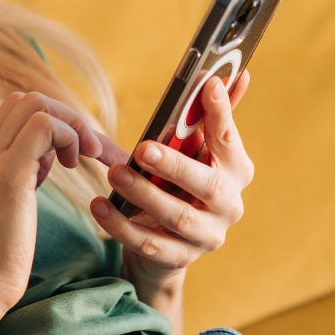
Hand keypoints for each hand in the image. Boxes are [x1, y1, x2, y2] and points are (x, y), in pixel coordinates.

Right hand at [0, 91, 128, 320]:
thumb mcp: (9, 201)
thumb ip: (22, 172)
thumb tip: (47, 155)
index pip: (17, 110)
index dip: (55, 123)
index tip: (75, 155)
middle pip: (29, 100)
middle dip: (70, 119)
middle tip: (91, 153)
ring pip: (38, 105)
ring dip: (73, 126)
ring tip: (86, 158)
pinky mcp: (9, 172)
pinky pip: (47, 126)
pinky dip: (71, 137)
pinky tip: (75, 166)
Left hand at [90, 71, 253, 300]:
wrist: (168, 246)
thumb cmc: (179, 185)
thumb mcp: (192, 152)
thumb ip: (207, 118)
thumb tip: (228, 75)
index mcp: (236, 171)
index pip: (229, 140)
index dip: (221, 114)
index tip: (207, 85)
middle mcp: (229, 205)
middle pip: (207, 185)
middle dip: (174, 166)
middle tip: (141, 149)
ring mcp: (207, 236)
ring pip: (177, 217)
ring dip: (143, 195)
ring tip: (114, 174)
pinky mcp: (180, 259)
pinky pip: (149, 243)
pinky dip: (122, 226)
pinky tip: (99, 206)